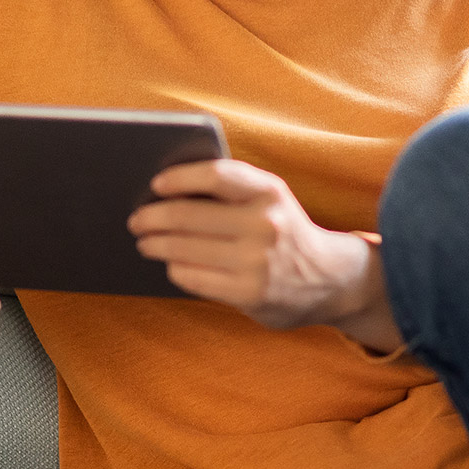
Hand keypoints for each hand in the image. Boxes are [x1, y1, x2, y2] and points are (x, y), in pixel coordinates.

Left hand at [129, 159, 399, 348]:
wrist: (331, 279)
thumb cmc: (285, 231)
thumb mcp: (271, 200)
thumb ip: (232, 191)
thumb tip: (166, 191)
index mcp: (270, 191)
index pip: (216, 175)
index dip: (180, 177)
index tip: (156, 184)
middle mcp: (265, 224)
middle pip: (189, 216)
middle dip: (153, 218)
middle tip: (136, 220)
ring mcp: (256, 261)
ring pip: (184, 249)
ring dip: (156, 245)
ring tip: (146, 242)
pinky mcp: (248, 293)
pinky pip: (193, 277)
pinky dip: (176, 269)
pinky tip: (172, 264)